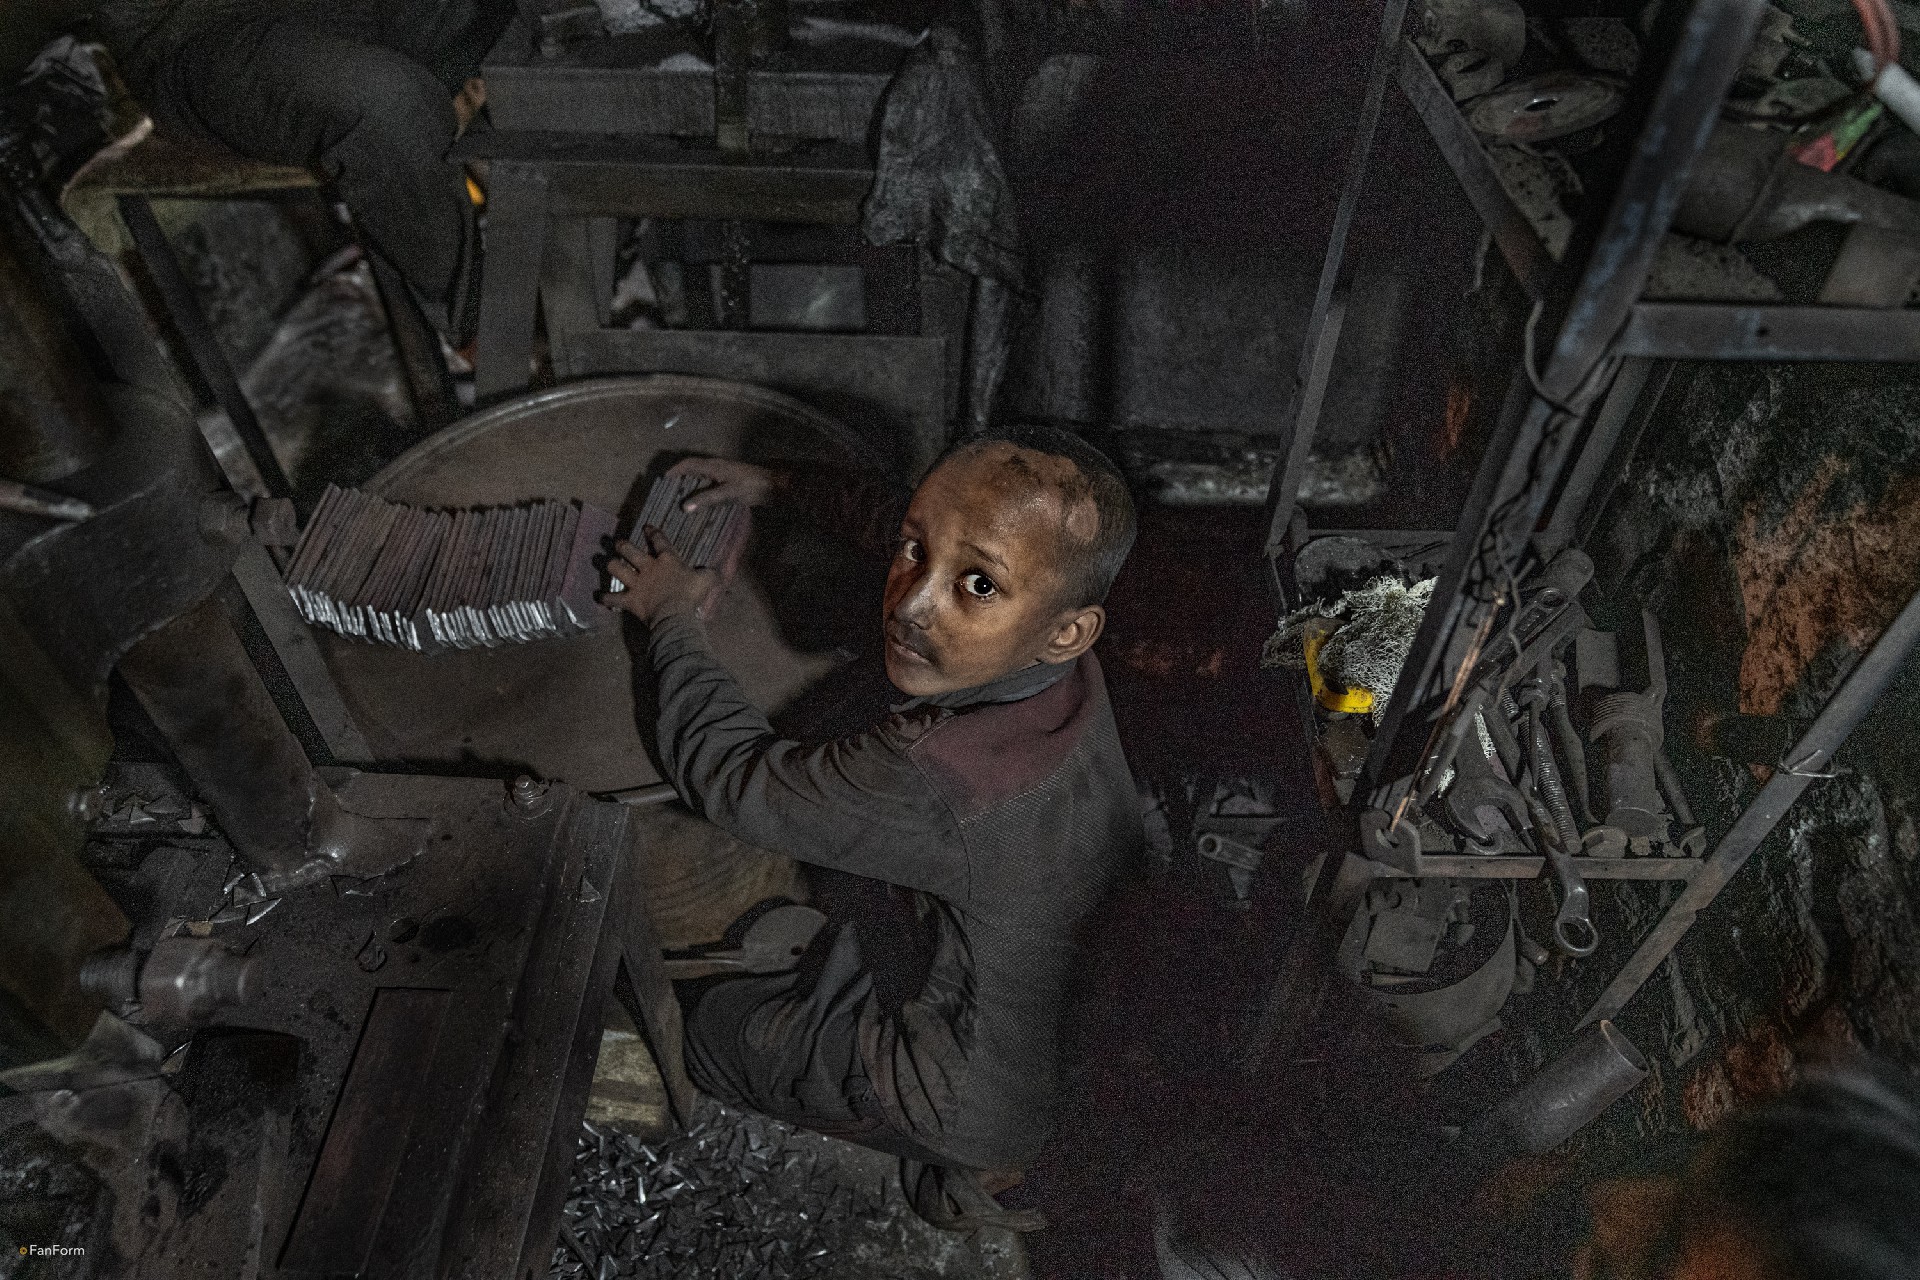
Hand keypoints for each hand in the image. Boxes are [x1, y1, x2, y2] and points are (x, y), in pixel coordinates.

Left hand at [600, 527, 716, 623]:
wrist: (675, 615)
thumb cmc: (690, 596)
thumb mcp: (706, 581)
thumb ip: (709, 573)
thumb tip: (715, 571)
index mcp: (667, 560)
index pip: (659, 540)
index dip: (652, 532)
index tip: (646, 526)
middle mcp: (648, 567)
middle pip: (629, 550)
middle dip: (622, 545)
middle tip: (618, 543)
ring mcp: (636, 583)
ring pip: (616, 568)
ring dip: (611, 565)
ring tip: (608, 562)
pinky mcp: (629, 599)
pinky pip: (613, 598)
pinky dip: (606, 598)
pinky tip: (600, 597)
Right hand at [666, 457, 779, 510]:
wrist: (776, 486)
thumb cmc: (752, 486)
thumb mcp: (729, 493)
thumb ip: (708, 499)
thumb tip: (684, 506)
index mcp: (714, 466)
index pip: (690, 464)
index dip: (676, 469)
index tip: (663, 478)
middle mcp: (718, 467)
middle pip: (694, 468)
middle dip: (681, 476)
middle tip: (669, 490)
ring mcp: (726, 474)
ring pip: (703, 475)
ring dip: (692, 483)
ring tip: (681, 497)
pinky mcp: (733, 482)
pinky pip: (712, 483)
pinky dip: (703, 490)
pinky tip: (702, 502)